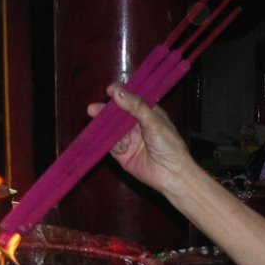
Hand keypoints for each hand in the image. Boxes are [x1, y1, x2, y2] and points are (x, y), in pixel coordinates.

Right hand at [89, 83, 193, 197]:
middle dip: (105, 112)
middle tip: (93, 109)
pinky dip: (114, 145)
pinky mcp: (123, 154)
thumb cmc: (169, 145)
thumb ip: (136, 106)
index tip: (109, 90)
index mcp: (148, 113)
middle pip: (117, 115)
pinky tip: (122, 147)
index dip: (120, 95)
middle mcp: (137, 125)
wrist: (172, 174)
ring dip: (107, 129)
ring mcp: (129, 140)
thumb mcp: (154, 121)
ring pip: (111, 130)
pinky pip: (111, 146)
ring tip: (100, 126)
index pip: (131, 100)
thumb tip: (118, 91)